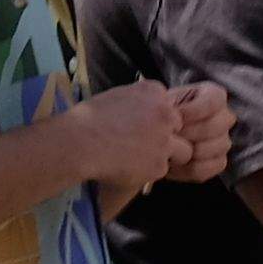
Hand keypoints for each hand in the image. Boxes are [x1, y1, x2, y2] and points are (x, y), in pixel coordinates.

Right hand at [76, 80, 229, 191]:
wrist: (79, 142)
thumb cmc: (89, 118)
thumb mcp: (117, 96)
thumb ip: (139, 101)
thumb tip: (146, 110)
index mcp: (154, 92)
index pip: (170, 107)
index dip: (158, 120)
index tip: (141, 125)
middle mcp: (166, 114)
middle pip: (181, 128)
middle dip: (169, 137)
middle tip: (144, 144)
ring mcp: (165, 141)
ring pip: (182, 152)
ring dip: (166, 156)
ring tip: (140, 157)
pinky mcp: (159, 164)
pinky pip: (162, 170)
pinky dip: (148, 171)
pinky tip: (128, 167)